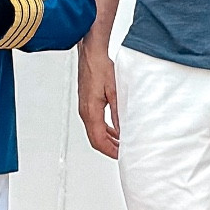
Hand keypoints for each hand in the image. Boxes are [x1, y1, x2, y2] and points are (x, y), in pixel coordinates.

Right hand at [78, 40, 120, 157]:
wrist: (91, 54)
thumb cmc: (100, 68)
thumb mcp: (115, 92)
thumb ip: (119, 113)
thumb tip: (123, 130)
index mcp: (90, 111)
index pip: (98, 140)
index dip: (110, 151)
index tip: (121, 155)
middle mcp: (85, 112)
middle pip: (95, 139)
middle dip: (109, 148)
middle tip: (123, 153)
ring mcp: (85, 108)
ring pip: (95, 132)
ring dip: (108, 140)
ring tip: (122, 144)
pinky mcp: (88, 103)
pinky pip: (96, 123)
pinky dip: (106, 130)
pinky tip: (116, 130)